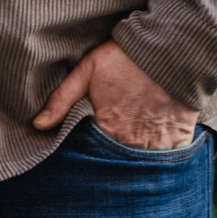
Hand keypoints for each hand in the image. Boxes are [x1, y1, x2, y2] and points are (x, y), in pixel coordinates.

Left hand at [32, 40, 198, 150]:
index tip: (84, 156)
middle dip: (110, 165)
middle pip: (116, 165)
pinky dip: (158, 159)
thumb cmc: (126, 59)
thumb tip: (37, 124)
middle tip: (107, 156)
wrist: (172, 50)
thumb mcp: (88, 71)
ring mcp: (159, 145)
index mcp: (108, 128)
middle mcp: (133, 143)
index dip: (87, 157)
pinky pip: (168, 162)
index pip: (91, 156)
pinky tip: (151, 148)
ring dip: (134, 164)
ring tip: (128, 154)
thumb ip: (61, 99)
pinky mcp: (179, 142)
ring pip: (141, 167)